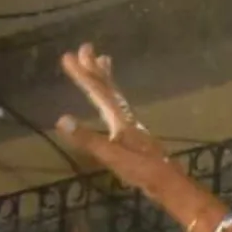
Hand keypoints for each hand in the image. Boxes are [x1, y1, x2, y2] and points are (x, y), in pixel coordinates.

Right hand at [56, 43, 173, 192]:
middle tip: (85, 48)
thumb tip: (62, 119)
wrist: (169, 183)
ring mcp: (132, 125)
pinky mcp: (135, 135)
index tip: (69, 56)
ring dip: (106, 79)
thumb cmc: (142, 171)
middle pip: (109, 88)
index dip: (83, 75)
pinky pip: (119, 107)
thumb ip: (89, 139)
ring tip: (103, 62)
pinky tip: (111, 104)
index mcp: (120, 119)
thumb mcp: (112, 157)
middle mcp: (127, 117)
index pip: (99, 92)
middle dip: (95, 69)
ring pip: (116, 96)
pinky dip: (112, 97)